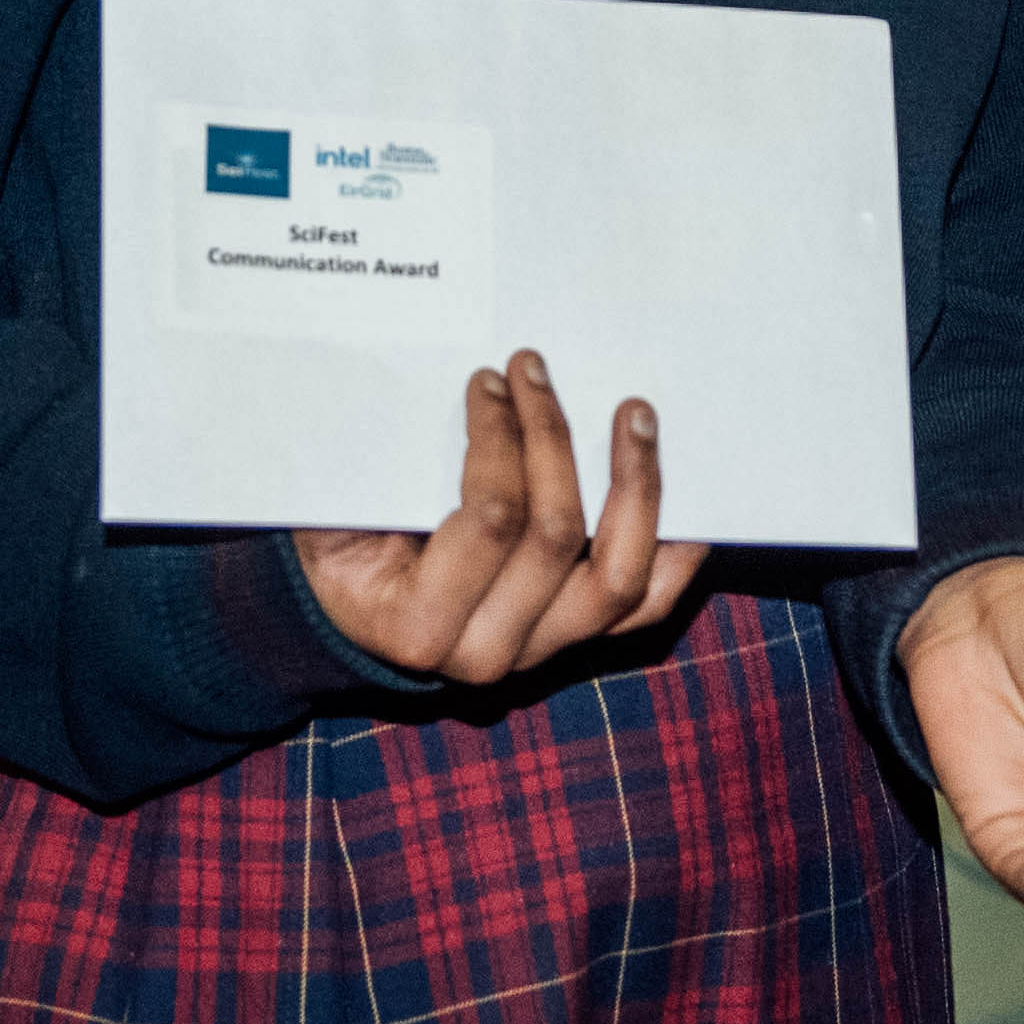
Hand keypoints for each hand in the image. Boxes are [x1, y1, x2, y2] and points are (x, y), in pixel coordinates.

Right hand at [295, 352, 705, 684]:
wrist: (351, 611)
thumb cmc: (343, 541)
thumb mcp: (336, 507)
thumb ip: (370, 464)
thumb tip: (420, 381)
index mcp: (420, 625)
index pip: (490, 519)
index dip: (498, 437)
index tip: (489, 378)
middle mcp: (490, 652)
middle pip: (556, 537)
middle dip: (551, 438)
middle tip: (538, 370)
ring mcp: (545, 649)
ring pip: (617, 576)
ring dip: (633, 485)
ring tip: (633, 414)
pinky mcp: (579, 637)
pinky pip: (645, 604)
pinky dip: (676, 549)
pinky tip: (687, 490)